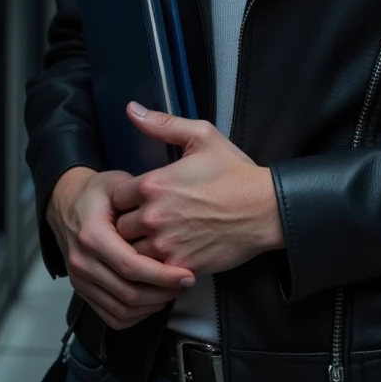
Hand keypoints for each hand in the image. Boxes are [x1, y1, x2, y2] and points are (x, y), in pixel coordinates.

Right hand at [47, 165, 195, 329]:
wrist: (64, 203)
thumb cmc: (96, 193)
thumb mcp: (117, 185)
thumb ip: (140, 203)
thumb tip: (173, 222)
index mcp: (92, 237)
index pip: (131, 267)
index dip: (162, 276)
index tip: (186, 275)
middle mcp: (83, 263)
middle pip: (128, 293)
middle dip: (162, 293)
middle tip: (184, 283)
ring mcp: (80, 281)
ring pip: (121, 310)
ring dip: (151, 306)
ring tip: (172, 291)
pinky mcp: (82, 291)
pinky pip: (111, 316)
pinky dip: (136, 315)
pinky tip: (152, 301)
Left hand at [111, 104, 284, 273]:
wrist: (265, 209)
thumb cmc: (234, 173)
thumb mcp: (202, 137)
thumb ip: (163, 125)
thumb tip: (132, 109)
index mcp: (153, 184)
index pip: (116, 197)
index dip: (126, 198)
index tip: (139, 199)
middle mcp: (153, 216)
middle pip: (119, 227)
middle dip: (130, 223)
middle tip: (148, 220)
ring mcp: (166, 244)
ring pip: (132, 252)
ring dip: (140, 247)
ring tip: (158, 238)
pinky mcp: (179, 265)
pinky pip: (152, 272)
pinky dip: (157, 265)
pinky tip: (172, 252)